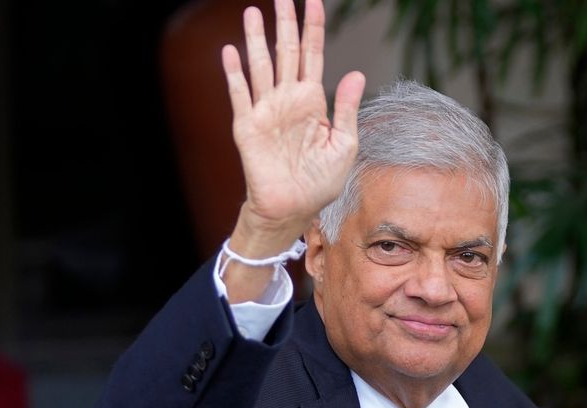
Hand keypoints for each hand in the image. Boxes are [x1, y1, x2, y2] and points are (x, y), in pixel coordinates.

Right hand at [221, 0, 365, 234]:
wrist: (294, 208)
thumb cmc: (320, 181)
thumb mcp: (344, 144)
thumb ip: (345, 108)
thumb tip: (356, 74)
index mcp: (312, 102)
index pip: (312, 56)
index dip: (313, 29)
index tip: (313, 2)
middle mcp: (288, 100)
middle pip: (286, 52)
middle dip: (284, 24)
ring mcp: (266, 111)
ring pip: (261, 66)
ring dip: (256, 40)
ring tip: (252, 12)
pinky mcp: (248, 127)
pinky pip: (240, 95)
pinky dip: (234, 73)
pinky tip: (230, 50)